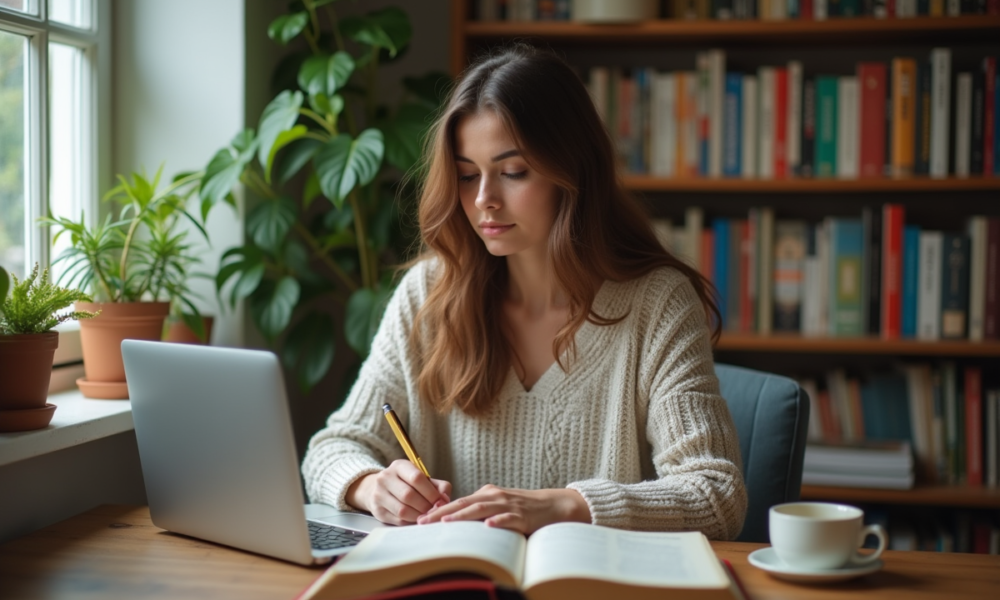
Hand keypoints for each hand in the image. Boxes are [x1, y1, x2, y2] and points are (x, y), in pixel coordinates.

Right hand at [346, 459, 451, 525]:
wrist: (378, 489)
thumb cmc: (407, 483)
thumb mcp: (422, 478)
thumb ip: (438, 486)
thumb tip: (445, 499)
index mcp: (399, 466)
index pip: (416, 478)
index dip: (431, 492)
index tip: (440, 501)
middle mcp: (385, 478)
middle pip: (409, 495)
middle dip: (426, 506)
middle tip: (434, 510)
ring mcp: (379, 494)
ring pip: (402, 510)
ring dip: (419, 516)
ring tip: (427, 515)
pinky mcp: (377, 511)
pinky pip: (398, 520)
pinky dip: (411, 522)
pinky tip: (417, 519)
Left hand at [416, 485, 590, 533]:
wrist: (553, 505)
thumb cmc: (523, 508)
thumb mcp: (499, 504)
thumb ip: (480, 509)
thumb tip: (456, 519)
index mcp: (487, 494)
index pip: (458, 502)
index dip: (439, 510)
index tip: (421, 519)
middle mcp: (495, 496)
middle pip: (464, 504)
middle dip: (442, 512)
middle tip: (423, 521)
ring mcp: (509, 505)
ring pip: (482, 509)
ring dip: (462, 515)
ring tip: (446, 521)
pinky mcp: (523, 516)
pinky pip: (509, 518)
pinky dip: (498, 521)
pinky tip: (488, 526)